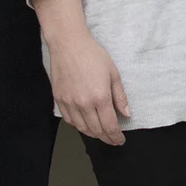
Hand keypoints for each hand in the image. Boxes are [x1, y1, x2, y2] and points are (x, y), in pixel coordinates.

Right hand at [31, 0, 129, 145]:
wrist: (68, 45)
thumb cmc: (93, 56)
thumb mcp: (114, 74)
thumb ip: (120, 97)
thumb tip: (126, 114)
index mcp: (100, 97)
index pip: (109, 126)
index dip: (116, 137)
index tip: (120, 140)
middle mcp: (83, 104)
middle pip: (96, 130)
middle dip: (106, 138)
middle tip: (113, 140)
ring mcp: (69, 103)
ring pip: (81, 128)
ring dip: (92, 134)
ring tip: (101, 134)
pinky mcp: (59, 100)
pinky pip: (69, 120)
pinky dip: (78, 126)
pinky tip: (85, 124)